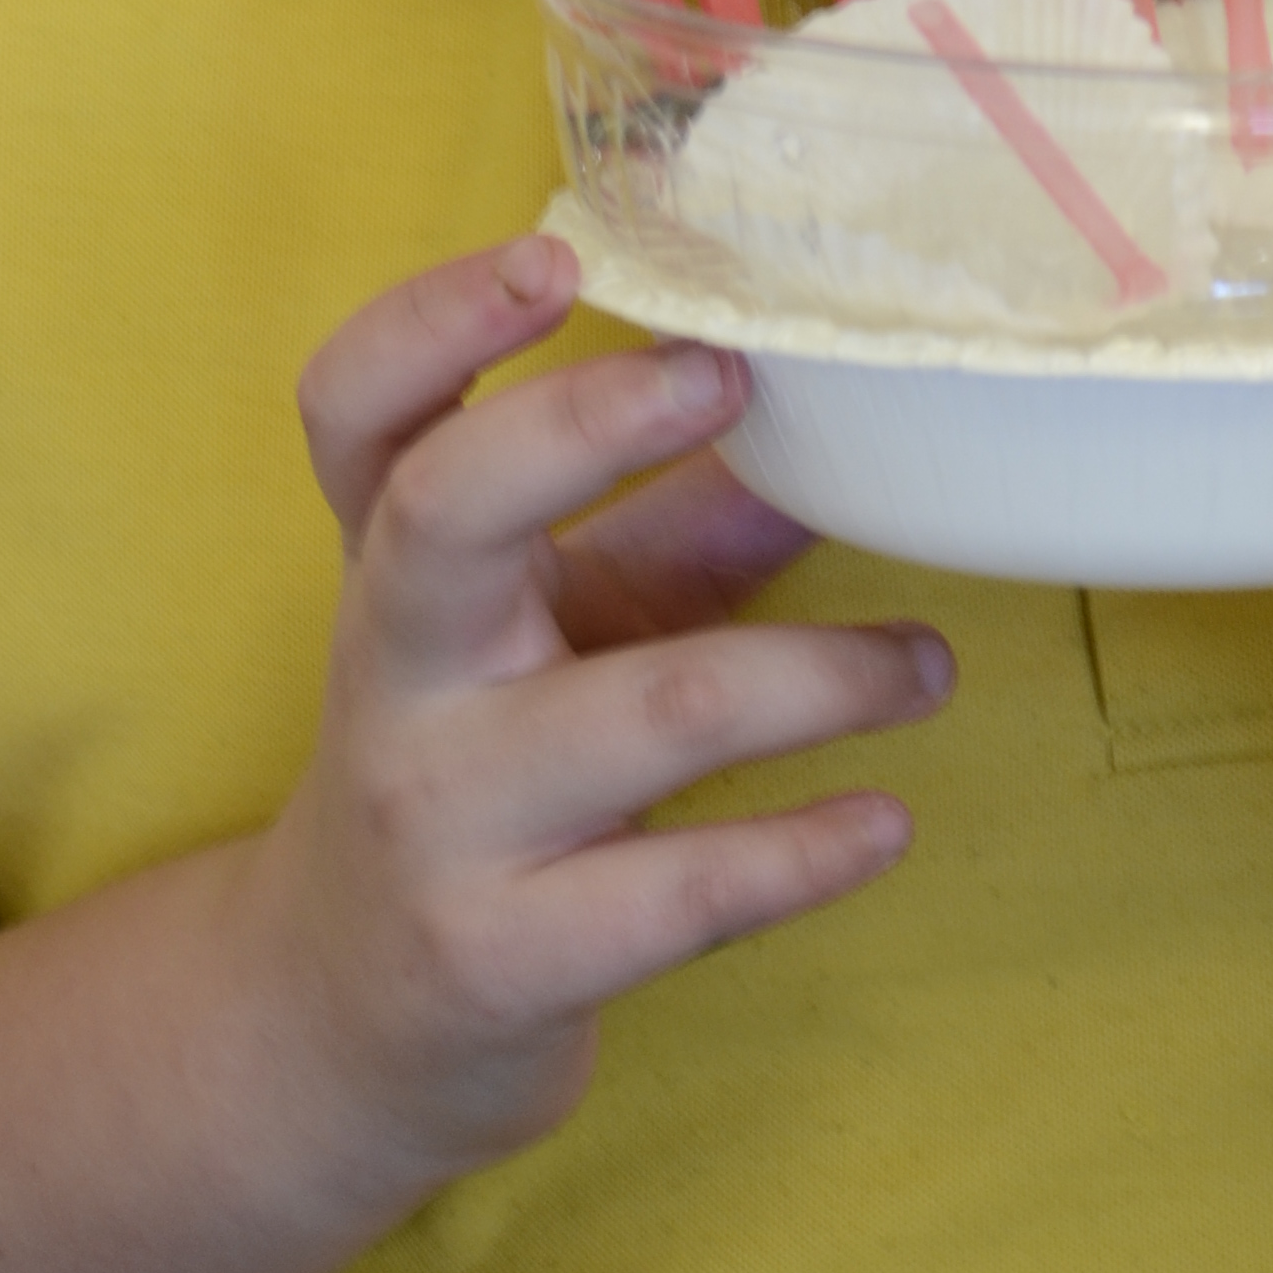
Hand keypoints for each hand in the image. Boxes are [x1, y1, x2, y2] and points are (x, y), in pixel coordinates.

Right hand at [250, 234, 952, 1222]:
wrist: (345, 1018)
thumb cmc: (476, 766)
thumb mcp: (548, 627)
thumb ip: (676, 525)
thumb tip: (840, 417)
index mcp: (391, 560)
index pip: (355, 408)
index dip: (433, 321)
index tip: (558, 254)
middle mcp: (395, 669)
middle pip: (442, 510)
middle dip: (586, 428)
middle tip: (731, 378)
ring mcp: (439, 816)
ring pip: (644, 709)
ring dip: (819, 674)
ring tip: (927, 665)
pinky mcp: (502, 955)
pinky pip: (678, 893)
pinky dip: (804, 850)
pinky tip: (886, 821)